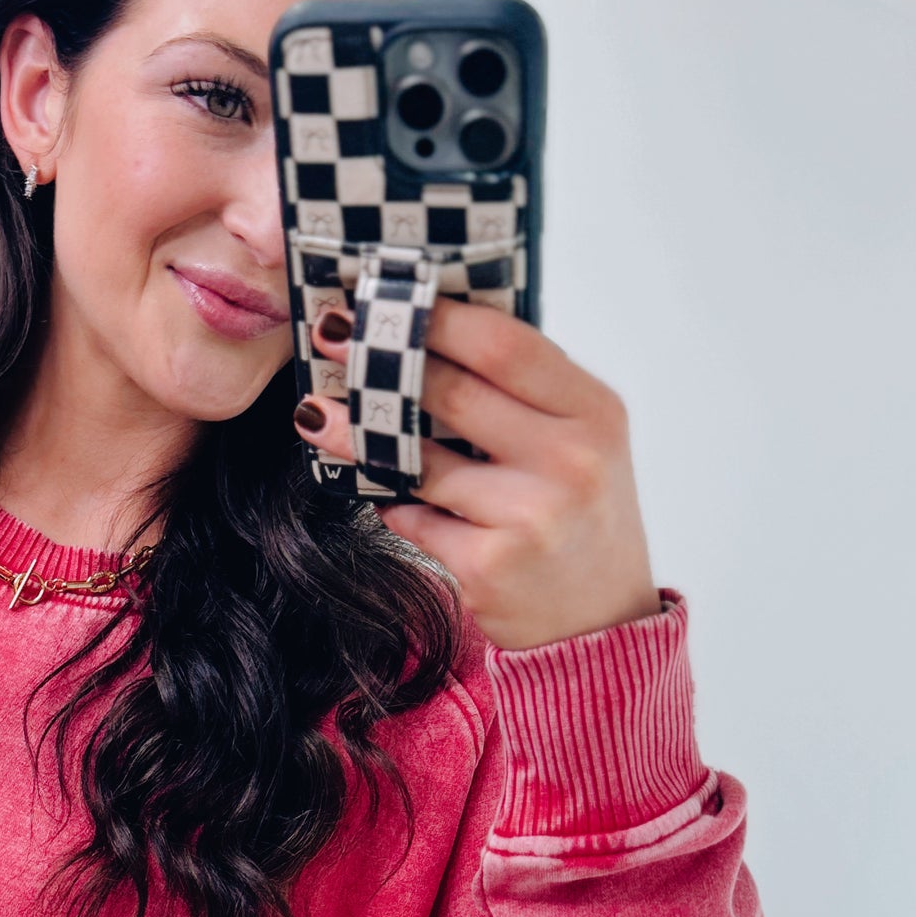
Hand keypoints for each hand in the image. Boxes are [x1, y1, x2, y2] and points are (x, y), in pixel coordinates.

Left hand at [294, 296, 660, 650]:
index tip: (384, 295)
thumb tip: (429, 328)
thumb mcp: (580, 441)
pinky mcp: (486, 567)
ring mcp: (527, 517)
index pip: (504, 345)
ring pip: (419, 460)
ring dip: (357, 436)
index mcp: (594, 412)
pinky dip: (392, 503)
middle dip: (382, 360)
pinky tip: (383, 494)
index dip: (436, 315)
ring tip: (316, 415)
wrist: (599, 621)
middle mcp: (569, 461)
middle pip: (452, 392)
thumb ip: (526, 391)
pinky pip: (413, 517)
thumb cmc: (580, 516)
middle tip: (330, 337)